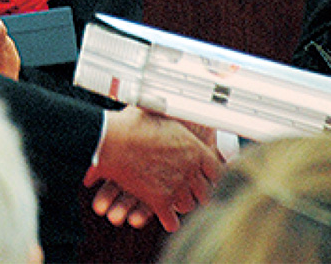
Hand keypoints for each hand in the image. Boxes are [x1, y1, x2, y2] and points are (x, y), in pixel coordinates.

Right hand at [84, 106, 223, 231]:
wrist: (113, 140)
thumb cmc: (133, 124)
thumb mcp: (162, 115)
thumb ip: (174, 119)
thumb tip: (175, 107)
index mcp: (195, 148)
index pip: (217, 168)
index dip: (212, 174)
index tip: (210, 177)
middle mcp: (190, 169)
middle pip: (205, 190)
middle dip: (199, 192)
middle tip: (196, 193)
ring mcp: (176, 187)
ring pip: (189, 205)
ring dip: (184, 204)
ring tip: (180, 203)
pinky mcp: (159, 201)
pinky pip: (171, 220)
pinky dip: (170, 221)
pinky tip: (170, 220)